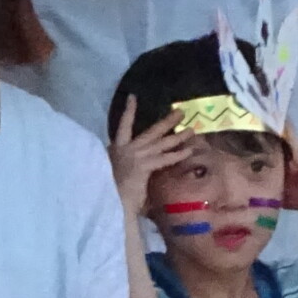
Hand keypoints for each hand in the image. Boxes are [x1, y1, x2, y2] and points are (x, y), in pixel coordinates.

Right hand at [109, 100, 192, 219]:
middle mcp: (125, 149)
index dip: (129, 111)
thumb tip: (135, 169)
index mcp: (115, 149)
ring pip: (161, 143)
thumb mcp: (113, 173)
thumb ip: (124, 166)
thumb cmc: (108, 190)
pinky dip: (177, 155)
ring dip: (178, 136)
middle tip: (180, 112)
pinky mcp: (142, 165)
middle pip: (150, 132)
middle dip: (166, 122)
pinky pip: (164, 158)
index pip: (123, 126)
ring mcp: (135, 156)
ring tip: (192, 130)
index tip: (133, 97)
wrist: (106, 200)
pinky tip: (189, 151)